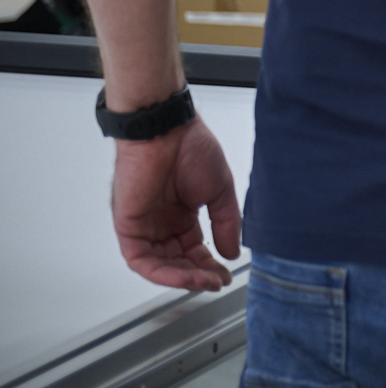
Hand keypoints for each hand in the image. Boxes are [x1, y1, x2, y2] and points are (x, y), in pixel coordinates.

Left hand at [110, 117, 241, 290]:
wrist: (167, 131)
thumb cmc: (191, 148)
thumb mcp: (220, 190)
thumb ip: (226, 223)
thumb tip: (231, 252)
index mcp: (182, 214)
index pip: (195, 250)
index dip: (211, 265)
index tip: (227, 273)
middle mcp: (162, 223)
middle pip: (178, 261)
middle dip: (198, 274)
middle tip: (217, 281)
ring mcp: (144, 226)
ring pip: (159, 265)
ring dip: (182, 277)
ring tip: (205, 280)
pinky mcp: (128, 227)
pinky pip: (142, 260)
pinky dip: (162, 272)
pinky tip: (185, 274)